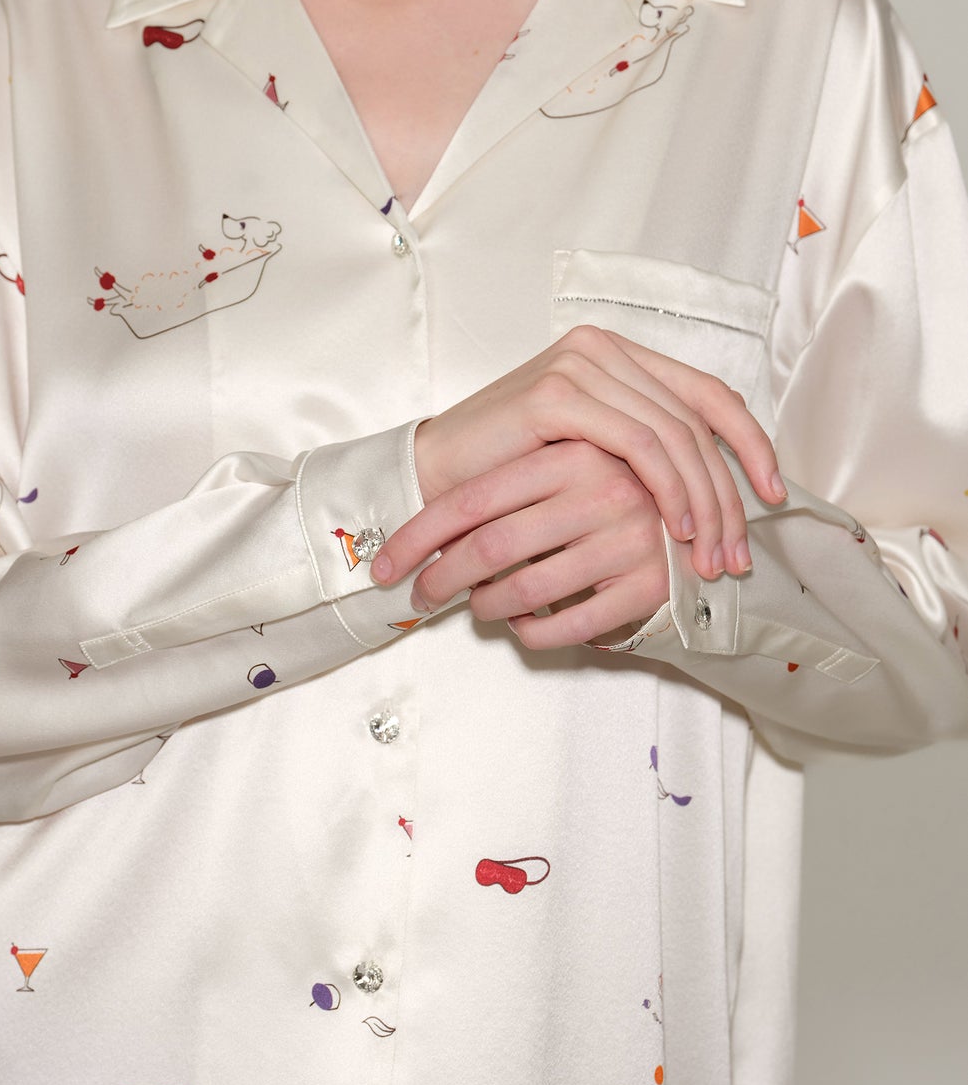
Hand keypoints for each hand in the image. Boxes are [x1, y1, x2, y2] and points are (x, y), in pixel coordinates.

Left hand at [377, 438, 670, 649]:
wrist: (697, 514)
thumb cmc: (612, 491)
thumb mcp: (567, 463)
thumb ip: (511, 481)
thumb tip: (424, 534)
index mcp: (573, 452)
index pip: (471, 501)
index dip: (420, 538)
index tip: (386, 564)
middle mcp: (605, 490)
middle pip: (489, 548)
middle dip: (442, 579)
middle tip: (420, 594)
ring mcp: (631, 539)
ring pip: (526, 590)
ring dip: (488, 608)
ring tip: (479, 607)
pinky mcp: (651, 585)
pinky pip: (571, 625)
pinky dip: (534, 632)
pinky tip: (523, 626)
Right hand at [399, 323, 785, 582]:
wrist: (432, 478)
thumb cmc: (506, 477)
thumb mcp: (589, 459)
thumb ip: (641, 455)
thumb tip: (717, 497)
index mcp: (615, 356)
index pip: (707, 393)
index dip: (749, 444)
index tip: (772, 496)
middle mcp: (601, 349)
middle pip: (697, 418)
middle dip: (728, 493)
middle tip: (738, 552)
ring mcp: (579, 366)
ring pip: (675, 433)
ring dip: (702, 502)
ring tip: (709, 554)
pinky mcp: (557, 393)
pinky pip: (638, 442)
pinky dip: (668, 488)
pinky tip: (675, 527)